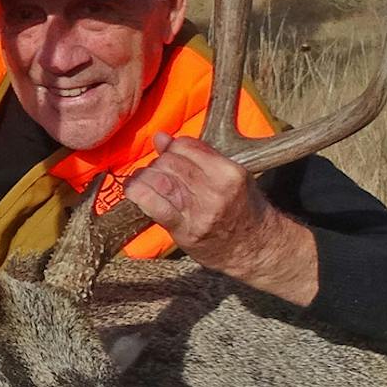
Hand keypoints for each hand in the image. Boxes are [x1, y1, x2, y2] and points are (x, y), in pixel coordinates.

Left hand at [123, 132, 319, 304]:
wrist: (253, 248)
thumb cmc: (241, 209)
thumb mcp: (229, 177)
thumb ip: (197, 156)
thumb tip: (160, 137)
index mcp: (229, 172)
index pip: (185, 145)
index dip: (171, 148)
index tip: (169, 156)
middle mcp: (216, 189)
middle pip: (169, 162)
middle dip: (157, 164)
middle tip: (156, 173)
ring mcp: (200, 210)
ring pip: (159, 180)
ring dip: (144, 178)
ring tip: (143, 182)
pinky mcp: (185, 229)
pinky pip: (154, 205)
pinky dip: (138, 194)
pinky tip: (132, 192)